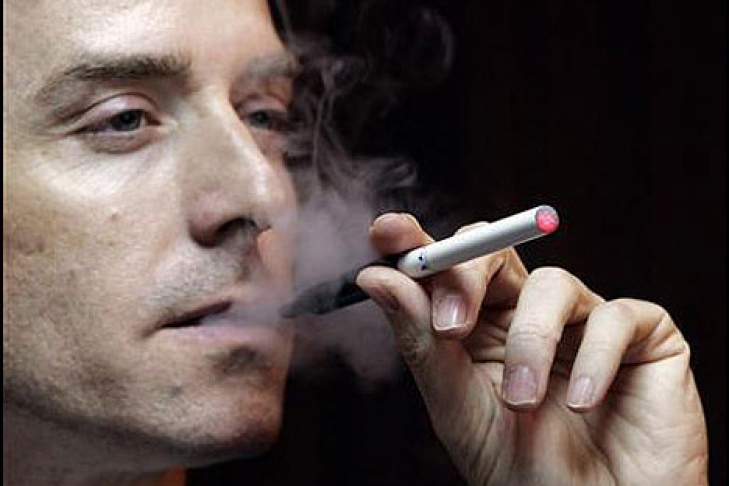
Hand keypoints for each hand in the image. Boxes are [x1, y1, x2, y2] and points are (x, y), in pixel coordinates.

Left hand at [356, 213, 707, 485]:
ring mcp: (584, 322)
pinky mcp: (643, 337)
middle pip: (494, 251)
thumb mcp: (456, 407)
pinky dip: (594, 358)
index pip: (446, 267)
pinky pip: (615, 317)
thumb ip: (420, 341)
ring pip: (552, 285)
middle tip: (450, 326)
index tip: (387, 231)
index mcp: (479, 326)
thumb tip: (374, 276)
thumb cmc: (520, 470)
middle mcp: (528, 314)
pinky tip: (581, 402)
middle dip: (465, 275)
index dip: (418, 242)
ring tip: (523, 401)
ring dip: (529, 343)